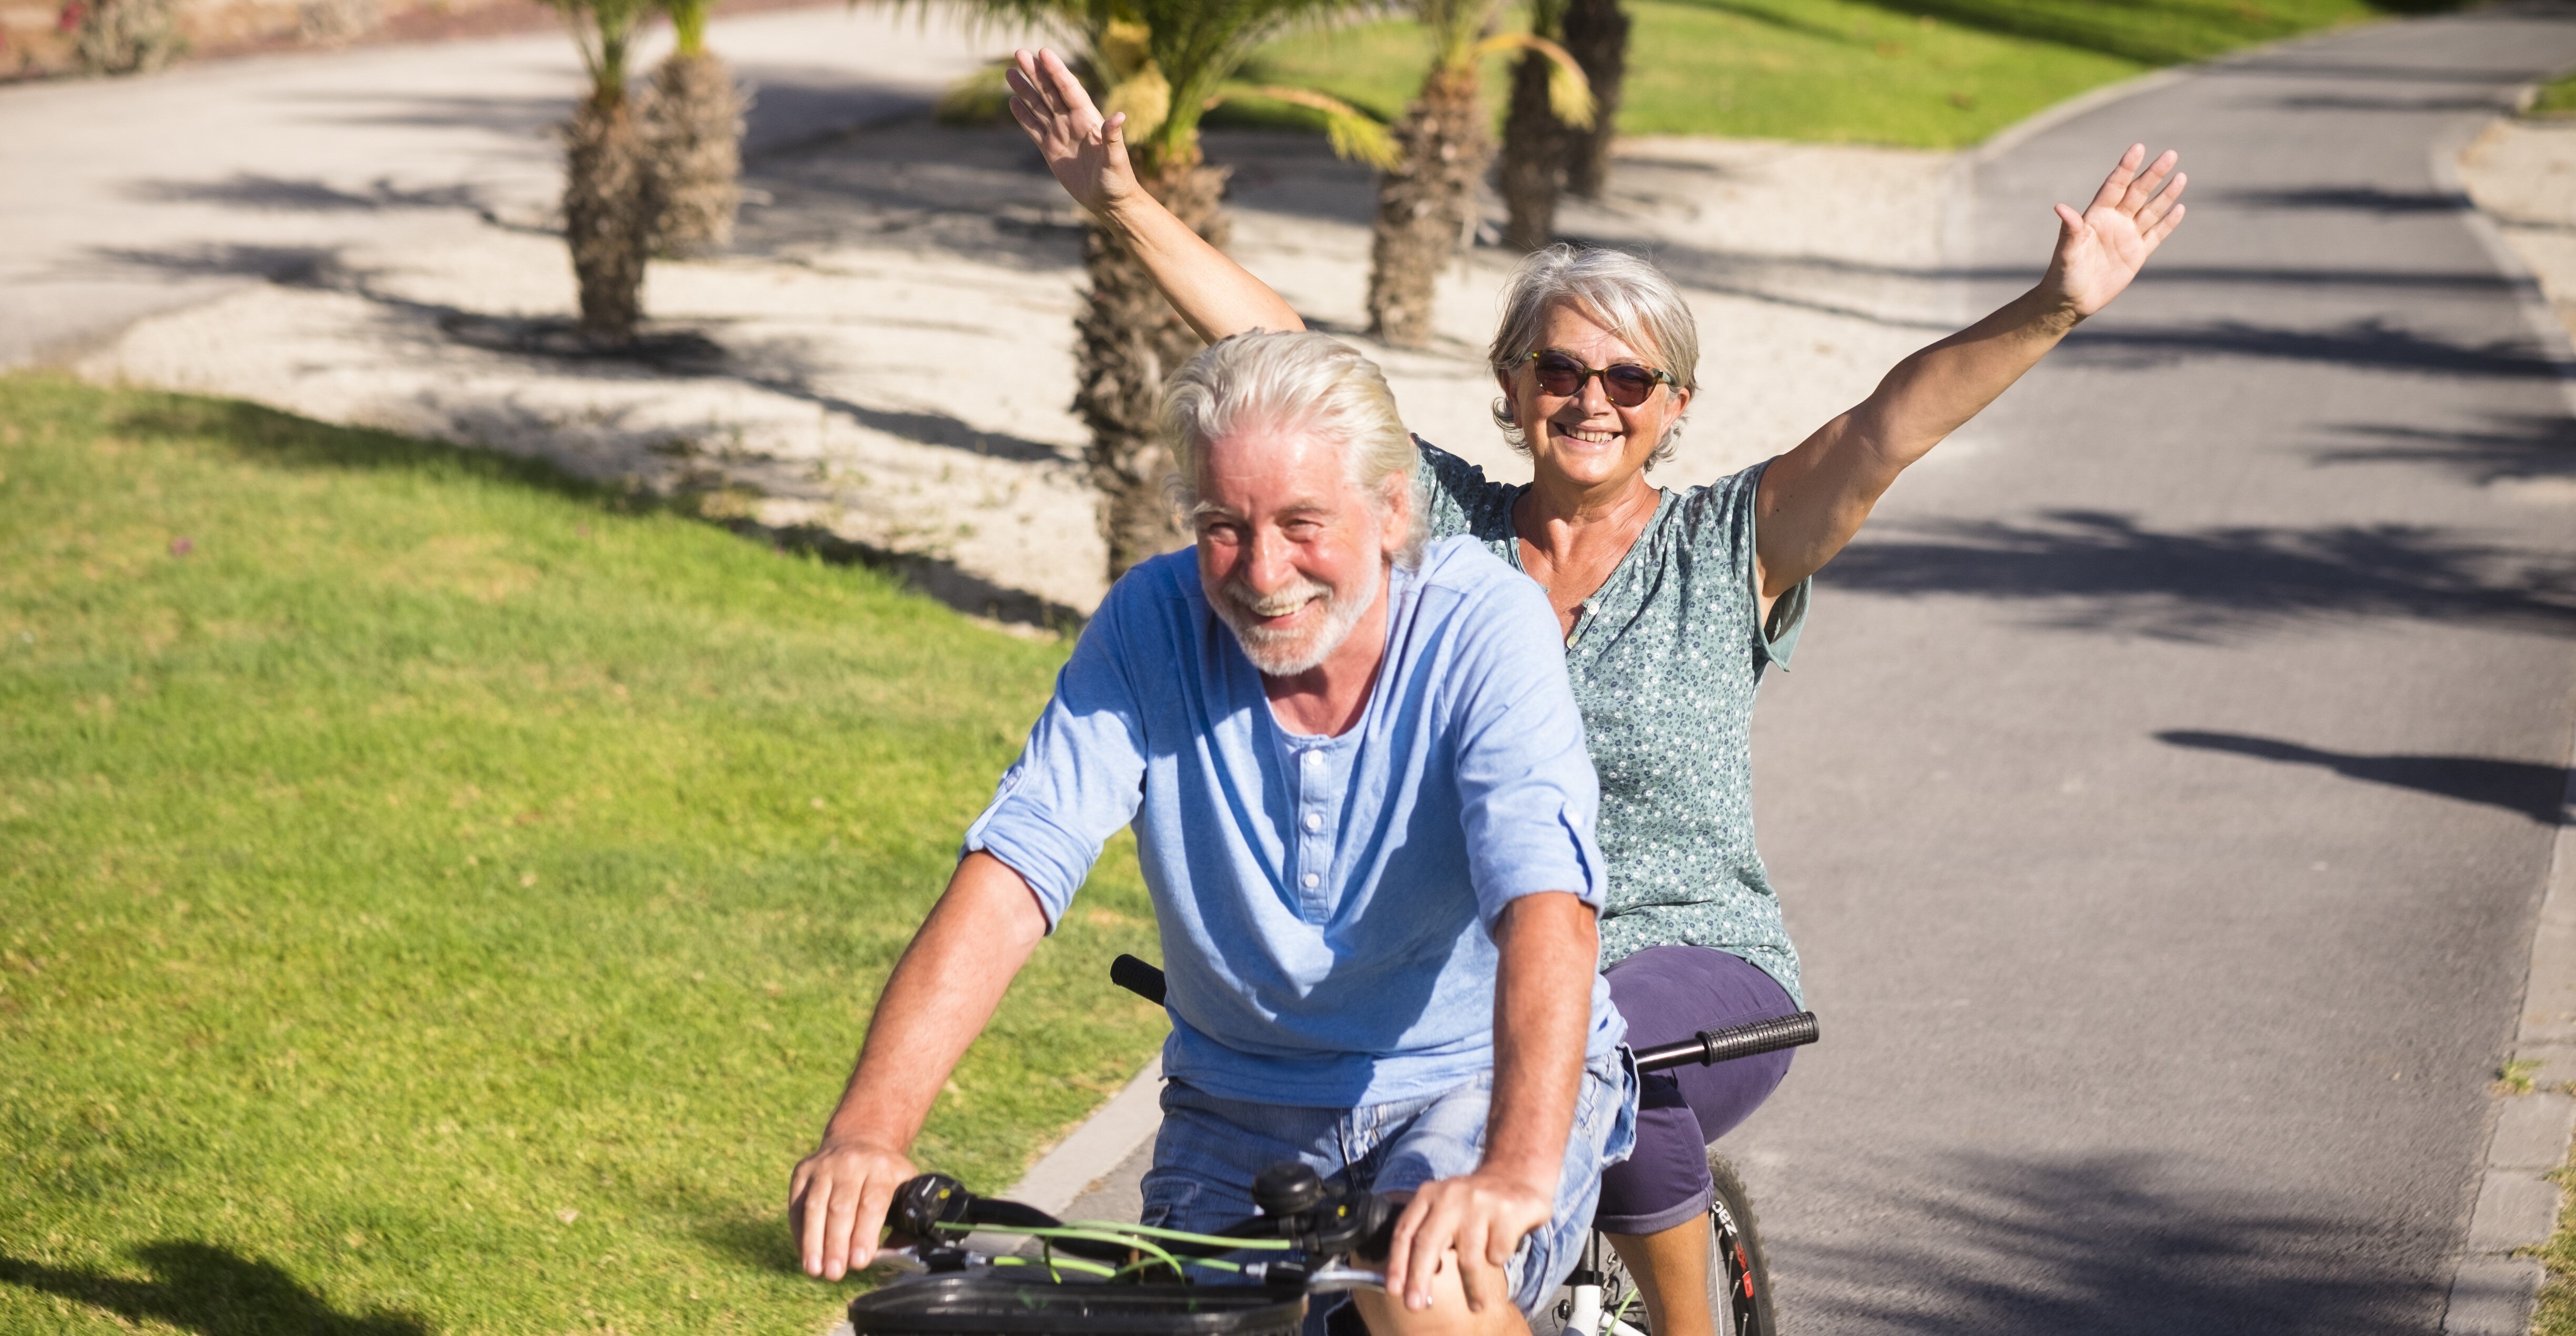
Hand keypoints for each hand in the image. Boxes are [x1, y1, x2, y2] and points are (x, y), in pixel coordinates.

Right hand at [789, 1135, 914, 1280]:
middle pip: (840, 1207)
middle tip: (834, 1273)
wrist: (859, 1141)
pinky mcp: (803, 1171)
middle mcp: (851, 1163)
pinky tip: (805, 1255)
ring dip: (813, 1241)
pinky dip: (800, 1233)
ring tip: (814, 1270)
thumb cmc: (885, 1177)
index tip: (859, 1262)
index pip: (872, 1203)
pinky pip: (797, 1205)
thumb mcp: (905, 1187)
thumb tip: (896, 1257)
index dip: (864, 1234)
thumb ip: (905, 1221)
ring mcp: (823, 1165)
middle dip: (836, 1243)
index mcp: (882, 1168)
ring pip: (814, 1206)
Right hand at [1006, 47, 1138, 221]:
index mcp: (1088, 119)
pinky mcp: (1050, 149)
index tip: (1043, 52)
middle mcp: (1072, 122)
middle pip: (1050, 92)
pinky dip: (1023, 115)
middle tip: (1019, 53)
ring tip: (1009, 72)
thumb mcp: (1117, 159)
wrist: (1109, 201)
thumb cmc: (1118, 180)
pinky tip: (1012, 101)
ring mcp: (1060, 134)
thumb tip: (1119, 116)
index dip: (1057, 71)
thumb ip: (1114, 137)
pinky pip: (1033, 129)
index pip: (1069, 89)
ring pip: (1038, 107)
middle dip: (1036, 73)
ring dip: (1025, 89)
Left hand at [1378, 1169, 1552, 1313]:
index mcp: (1429, 1195)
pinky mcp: (1507, 1212)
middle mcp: (1450, 1195)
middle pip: (1428, 1243)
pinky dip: (1498, 1259)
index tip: (1394, 1291)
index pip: (1406, 1231)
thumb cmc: (1475, 1205)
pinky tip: (1502, 1250)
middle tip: (1415, 1306)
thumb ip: (1428, 1237)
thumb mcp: (1444, 1210)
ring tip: (1476, 1304)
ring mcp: (1479, 1202)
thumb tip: (1413, 1281)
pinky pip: (1497, 1254)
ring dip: (1471, 1288)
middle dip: (1419, 1279)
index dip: (1397, 1264)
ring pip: (1467, 1258)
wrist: (1517, 1175)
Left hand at [2042, 143, 2187, 319]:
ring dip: (2166, 194)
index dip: (2126, 167)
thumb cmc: (2063, 275)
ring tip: (2181, 175)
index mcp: (2096, 217)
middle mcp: (2114, 222)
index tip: (2138, 147)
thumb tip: (2061, 207)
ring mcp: (2127, 237)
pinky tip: (2180, 208)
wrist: (2071, 301)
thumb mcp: (2067, 252)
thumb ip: (2069, 230)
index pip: (2114, 186)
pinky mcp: (2137, 254)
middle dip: (2153, 174)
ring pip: (2151, 210)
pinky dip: (2168, 222)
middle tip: (2171, 154)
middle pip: (2137, 193)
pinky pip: (2156, 234)